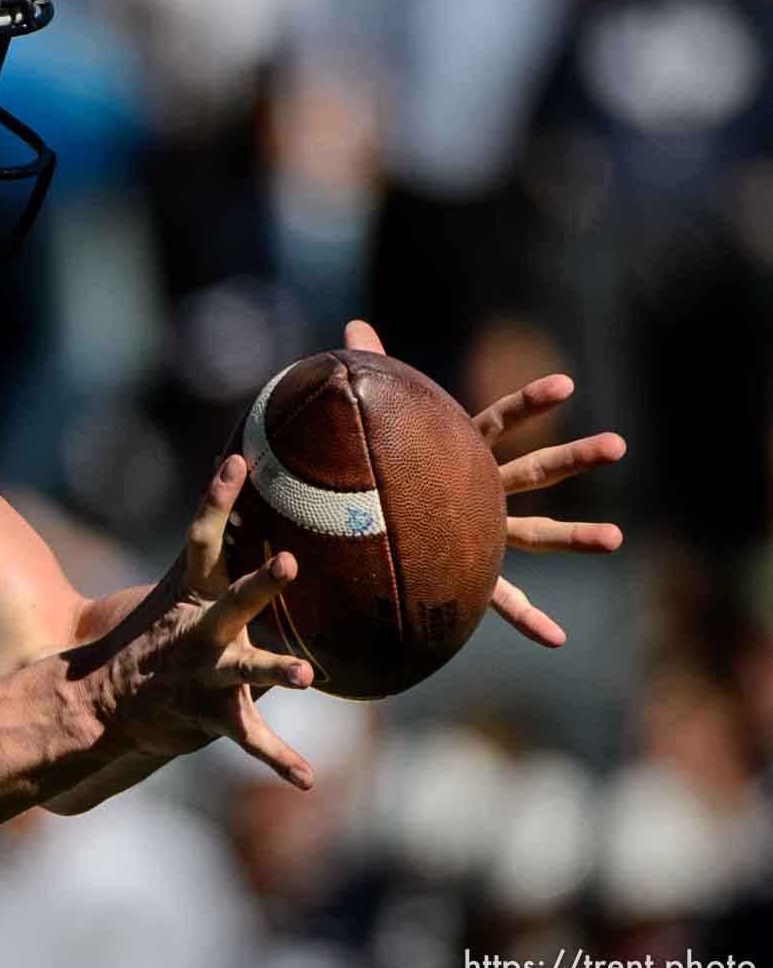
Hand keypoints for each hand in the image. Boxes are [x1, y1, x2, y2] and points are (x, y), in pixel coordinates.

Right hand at [89, 454, 316, 789]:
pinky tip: (308, 778)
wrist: (101, 700)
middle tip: (288, 562)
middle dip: (259, 584)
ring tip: (308, 676)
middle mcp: (197, 630)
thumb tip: (238, 486)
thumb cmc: (154, 636)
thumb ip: (218, 552)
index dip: (218, 498)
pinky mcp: (210, 716)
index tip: (237, 461)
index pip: (203, 535)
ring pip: (244, 670)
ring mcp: (203, 674)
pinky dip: (279, 760)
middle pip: (231, 601)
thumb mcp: (179, 588)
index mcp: (191, 593)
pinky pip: (251, 740)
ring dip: (275, 671)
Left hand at [342, 320, 624, 646]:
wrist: (350, 530)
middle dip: (573, 458)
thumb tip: (351, 329)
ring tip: (616, 537)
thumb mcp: (368, 421)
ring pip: (535, 535)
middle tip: (618, 445)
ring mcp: (479, 535)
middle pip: (532, 472)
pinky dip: (529, 618)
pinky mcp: (465, 575)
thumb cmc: (362, 469)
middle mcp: (477, 494)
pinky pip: (501, 599)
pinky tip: (558, 639)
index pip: (496, 422)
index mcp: (455, 456)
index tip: (566, 385)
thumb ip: (366, 373)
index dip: (528, 403)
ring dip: (574, 537)